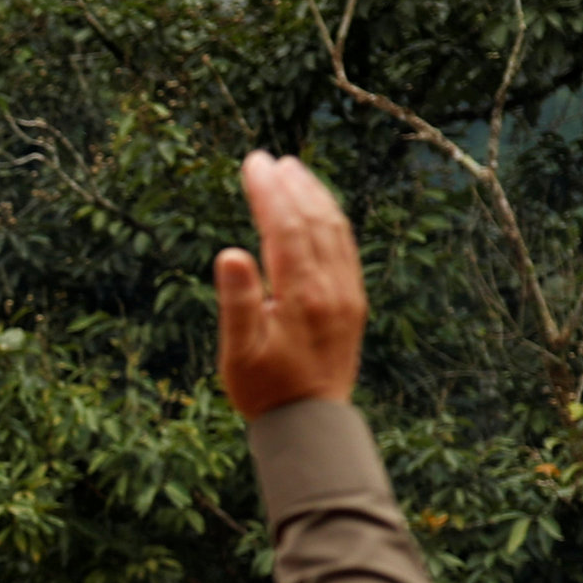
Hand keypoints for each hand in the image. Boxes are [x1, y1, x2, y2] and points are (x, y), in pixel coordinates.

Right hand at [217, 151, 366, 418]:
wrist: (310, 423)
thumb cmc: (265, 389)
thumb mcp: (238, 351)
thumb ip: (237, 300)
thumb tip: (229, 253)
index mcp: (303, 295)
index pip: (287, 228)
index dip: (269, 193)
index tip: (253, 163)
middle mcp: (332, 288)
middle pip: (315, 221)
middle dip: (291, 186)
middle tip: (268, 159)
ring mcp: (347, 293)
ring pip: (336, 231)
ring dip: (315, 197)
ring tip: (294, 171)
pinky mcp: (353, 301)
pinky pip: (346, 249)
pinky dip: (331, 220)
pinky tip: (319, 210)